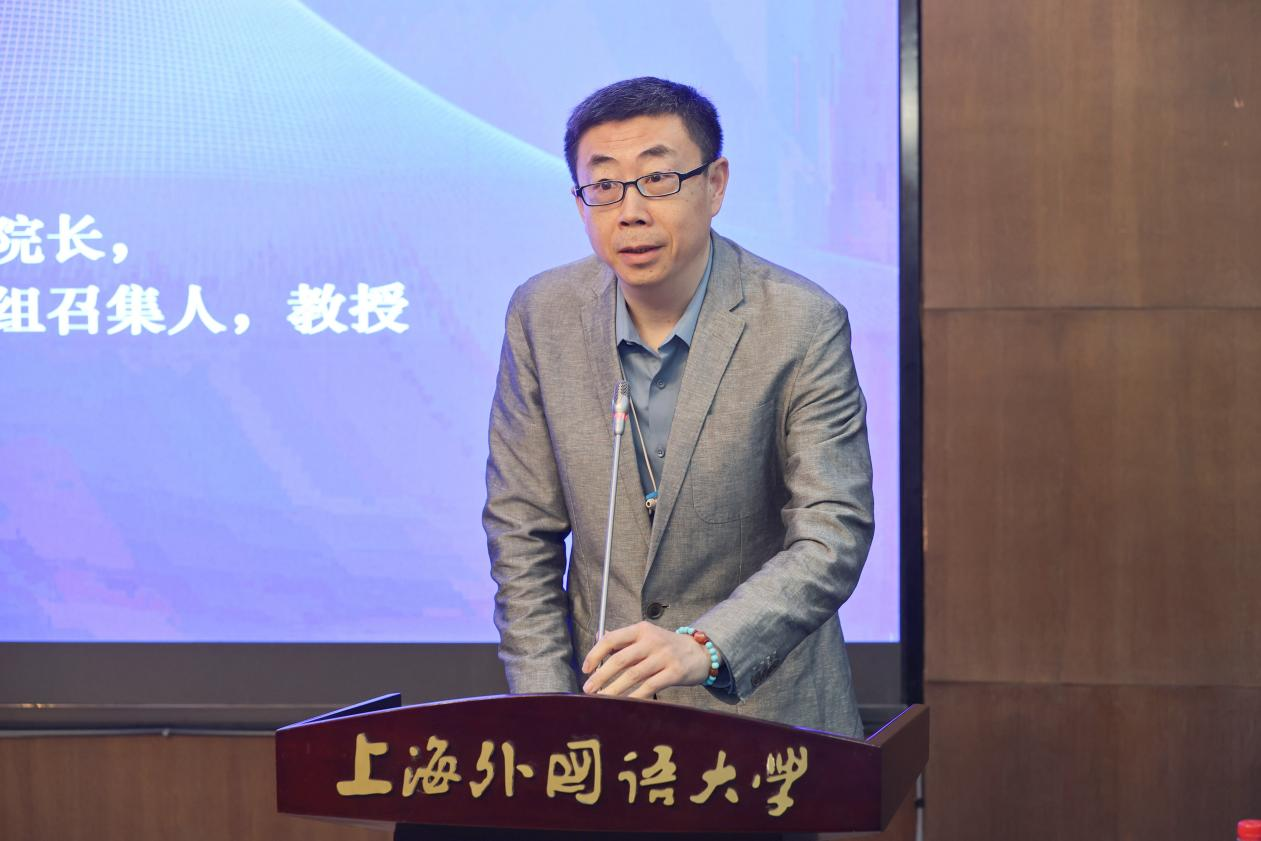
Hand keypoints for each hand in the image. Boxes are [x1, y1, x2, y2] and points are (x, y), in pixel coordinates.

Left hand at [581, 622, 711, 698]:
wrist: (700, 652)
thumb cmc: (667, 646)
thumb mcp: (647, 636)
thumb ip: (624, 640)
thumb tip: (599, 640)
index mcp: (641, 629)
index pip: (612, 639)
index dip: (595, 654)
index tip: (585, 668)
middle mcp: (652, 641)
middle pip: (620, 659)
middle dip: (601, 676)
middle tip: (588, 689)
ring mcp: (664, 656)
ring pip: (633, 675)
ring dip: (614, 689)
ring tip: (601, 699)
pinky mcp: (674, 672)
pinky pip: (650, 686)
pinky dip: (635, 697)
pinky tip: (625, 704)